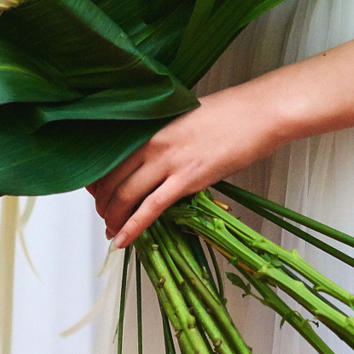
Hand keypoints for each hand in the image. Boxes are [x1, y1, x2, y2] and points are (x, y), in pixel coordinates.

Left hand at [89, 84, 281, 249]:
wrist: (257, 113)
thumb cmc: (228, 113)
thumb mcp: (184, 118)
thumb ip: (164, 135)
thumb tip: (154, 153)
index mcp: (150, 127)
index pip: (109, 158)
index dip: (98, 181)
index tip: (96, 193)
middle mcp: (152, 144)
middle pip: (111, 179)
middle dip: (102, 204)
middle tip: (103, 216)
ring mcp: (168, 161)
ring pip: (125, 195)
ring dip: (113, 218)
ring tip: (111, 231)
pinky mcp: (187, 179)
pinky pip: (151, 208)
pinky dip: (132, 227)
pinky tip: (122, 240)